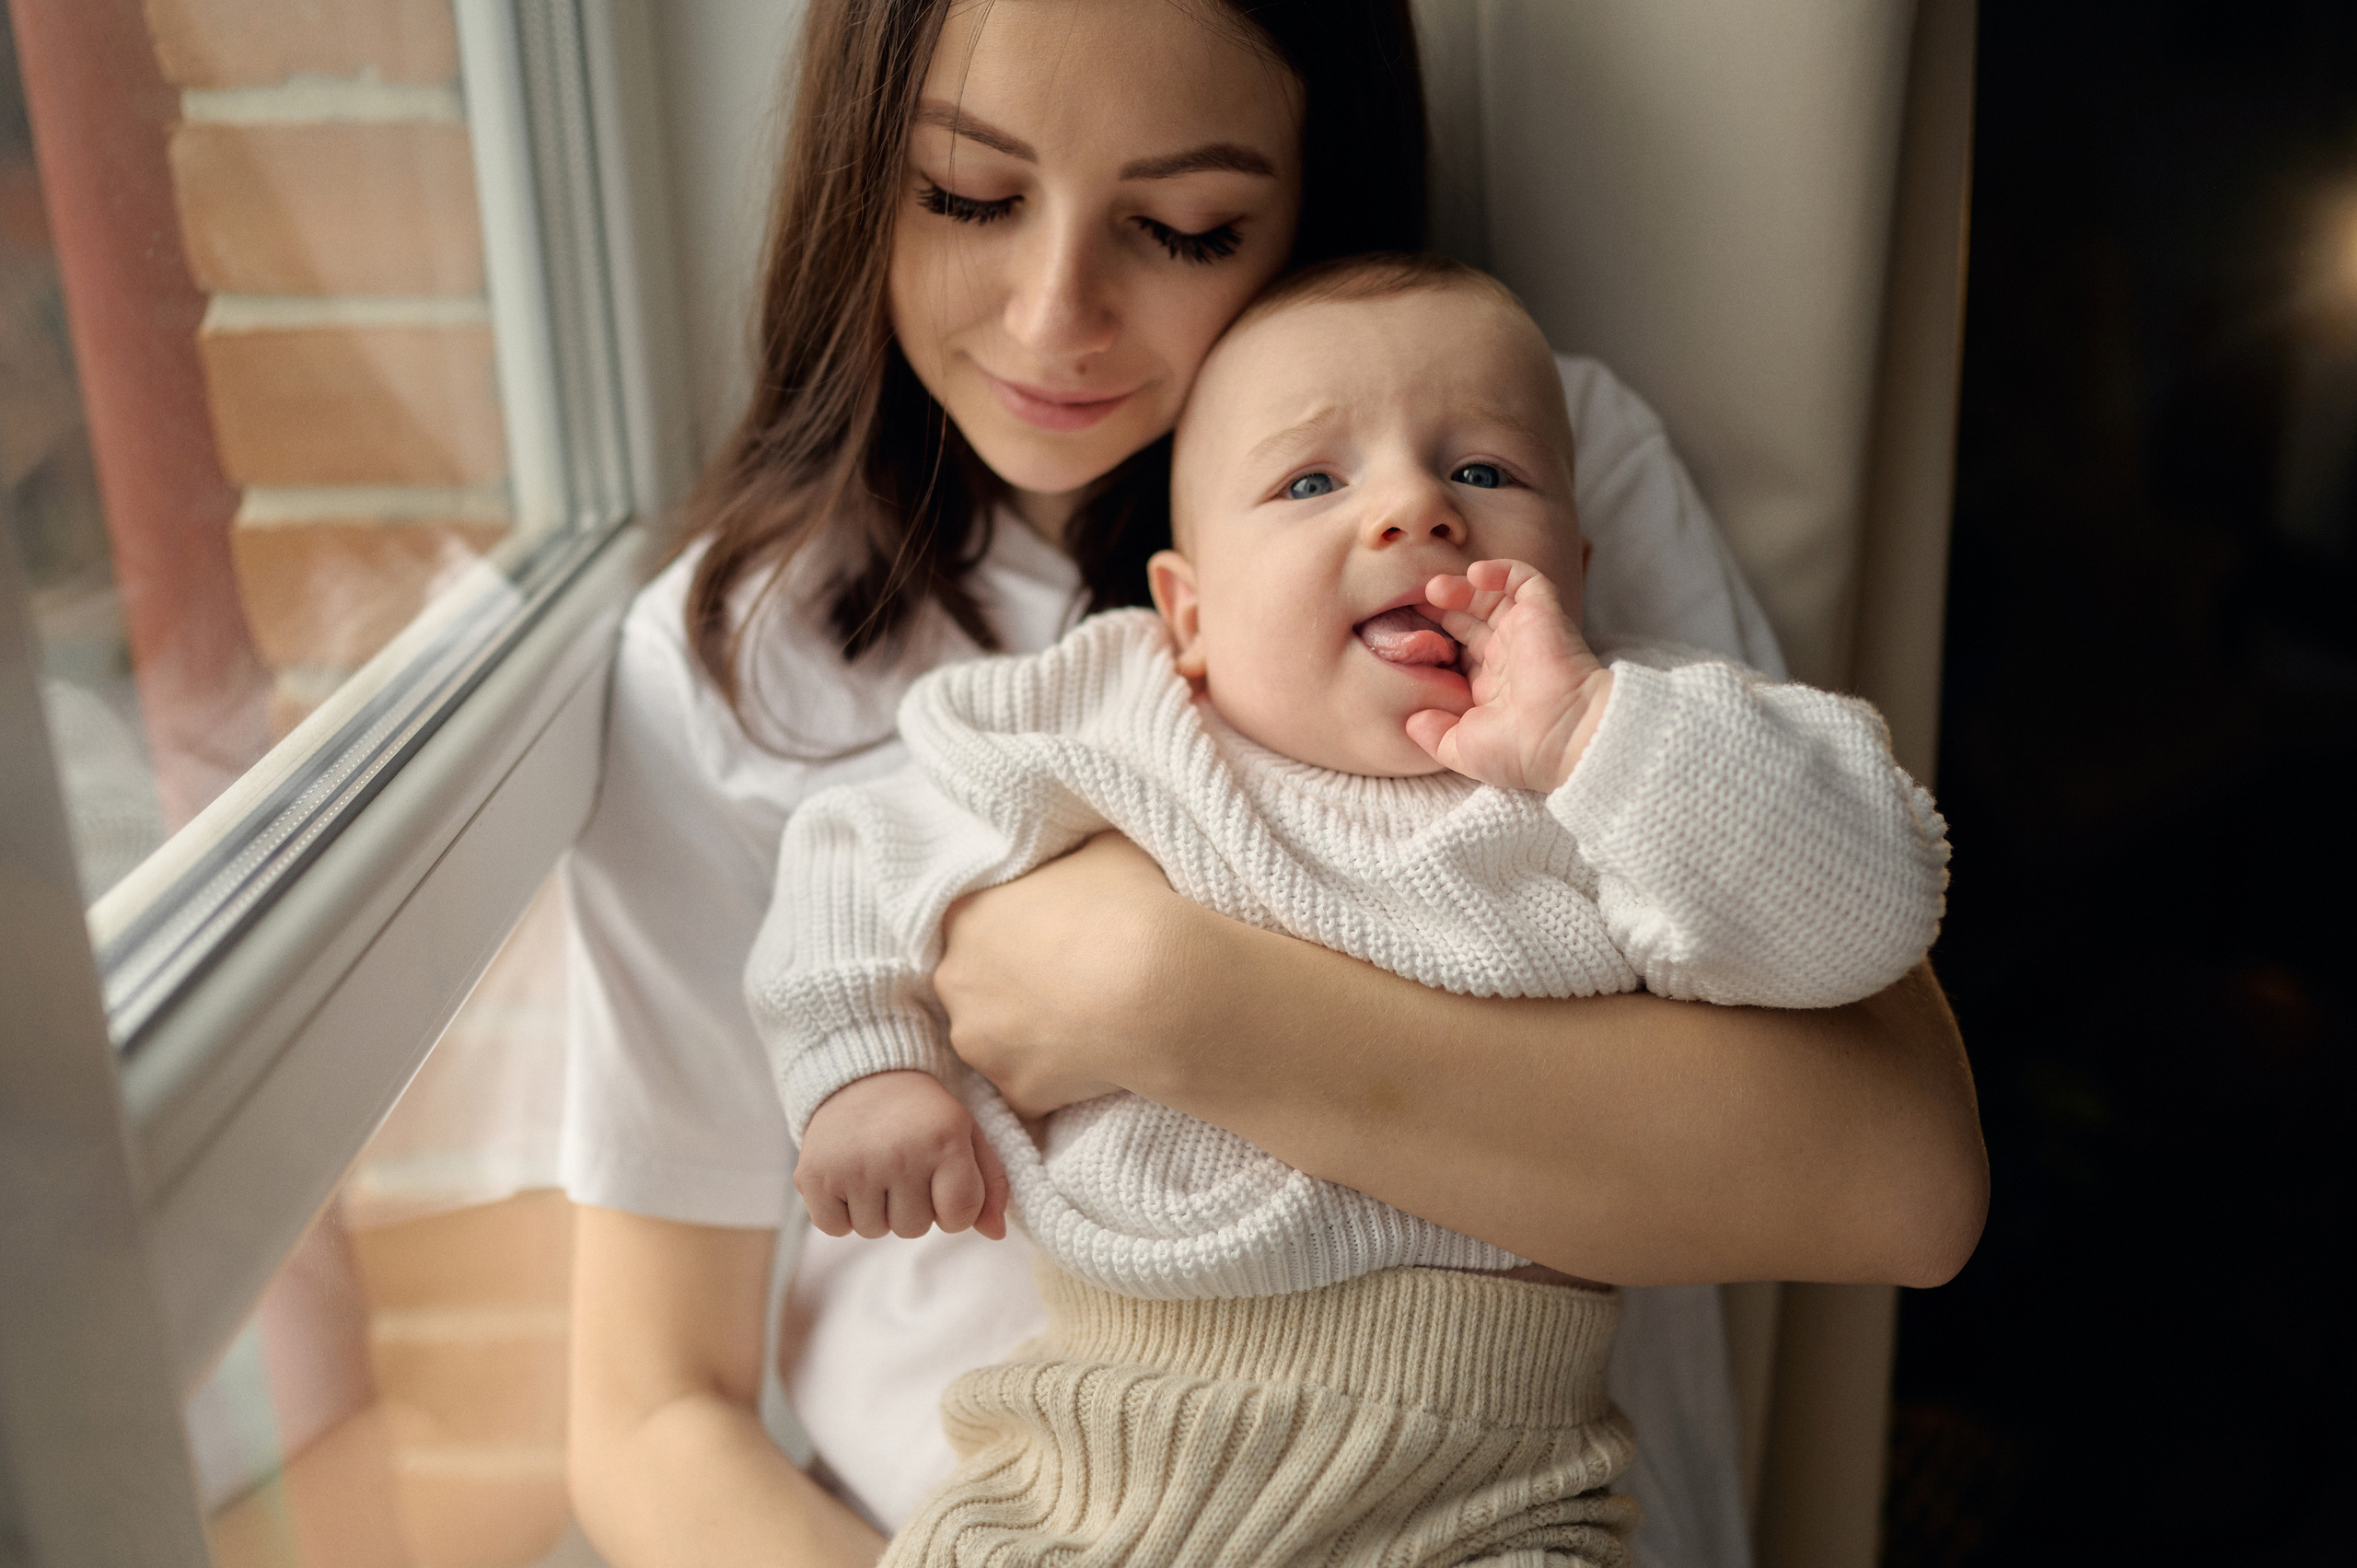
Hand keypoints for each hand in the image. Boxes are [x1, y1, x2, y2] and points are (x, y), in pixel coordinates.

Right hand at [793, 1071, 1008, 1239]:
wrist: (861, 1077)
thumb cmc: (921, 1115)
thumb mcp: (966, 1134)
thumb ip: (991, 1184)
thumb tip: (996, 1234)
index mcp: (945, 1140)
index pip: (960, 1217)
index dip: (952, 1208)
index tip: (940, 1180)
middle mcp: (899, 1154)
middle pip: (914, 1228)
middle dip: (912, 1205)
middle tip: (901, 1165)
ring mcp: (853, 1166)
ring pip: (875, 1231)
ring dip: (877, 1208)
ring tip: (875, 1166)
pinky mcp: (814, 1176)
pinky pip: (836, 1228)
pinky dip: (841, 1212)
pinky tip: (848, 1176)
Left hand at [935, 831, 1192, 1117]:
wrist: (1155, 985)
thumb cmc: (1127, 904)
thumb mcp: (1101, 848)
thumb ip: (1070, 856)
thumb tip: (1078, 857)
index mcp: (966, 914)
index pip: (972, 921)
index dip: (1013, 929)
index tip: (1048, 935)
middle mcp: (956, 979)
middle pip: (975, 984)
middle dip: (1012, 986)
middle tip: (1067, 981)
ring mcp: (981, 1041)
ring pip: (996, 1040)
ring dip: (1028, 1036)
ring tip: (1083, 1024)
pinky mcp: (1015, 1091)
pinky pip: (1030, 1088)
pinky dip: (1055, 1081)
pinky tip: (1091, 1065)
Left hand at [1406, 559, 1615, 791]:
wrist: (1563, 737)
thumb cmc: (1518, 749)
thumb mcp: (1463, 750)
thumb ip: (1434, 735)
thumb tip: (1411, 721)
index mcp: (1491, 688)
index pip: (1458, 653)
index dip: (1433, 641)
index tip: (1403, 636)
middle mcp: (1508, 658)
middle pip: (1471, 620)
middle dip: (1442, 609)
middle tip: (1411, 602)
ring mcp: (1525, 634)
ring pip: (1493, 597)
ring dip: (1463, 587)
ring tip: (1434, 589)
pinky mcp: (1544, 614)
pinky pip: (1525, 580)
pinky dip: (1501, 570)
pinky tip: (1475, 574)